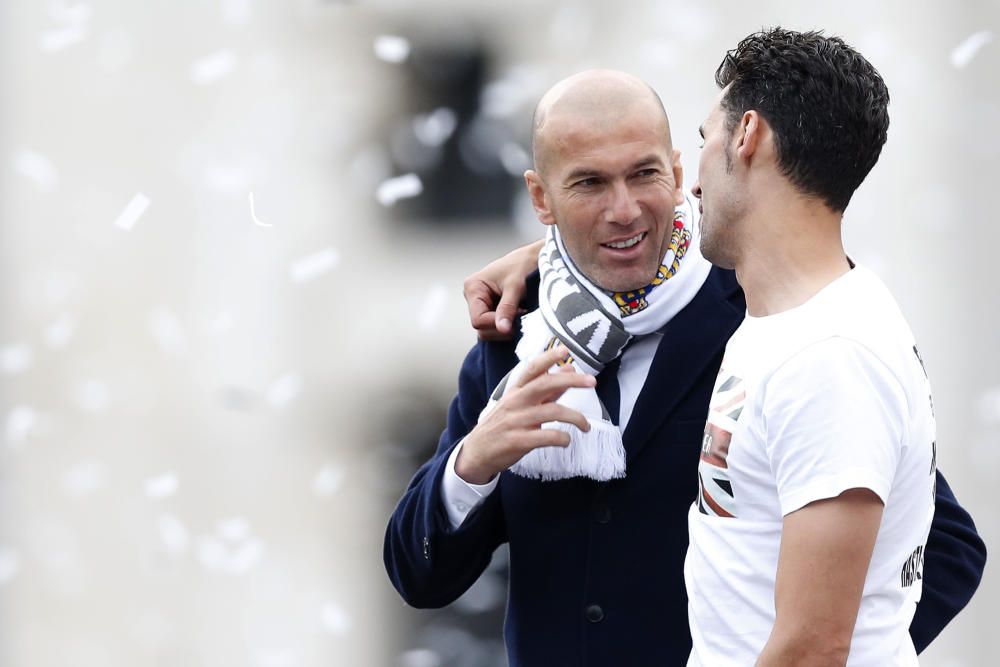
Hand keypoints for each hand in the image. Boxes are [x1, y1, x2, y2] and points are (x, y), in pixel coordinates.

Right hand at [455, 345, 595, 483]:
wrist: (477, 453)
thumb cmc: (503, 426)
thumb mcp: (519, 405)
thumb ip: (545, 390)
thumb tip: (568, 371)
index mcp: (515, 391)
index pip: (531, 369)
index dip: (548, 358)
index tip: (565, 350)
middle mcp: (515, 402)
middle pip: (544, 385)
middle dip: (570, 381)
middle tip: (592, 381)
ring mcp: (516, 421)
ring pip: (552, 412)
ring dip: (575, 417)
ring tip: (586, 426)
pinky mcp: (518, 441)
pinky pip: (546, 437)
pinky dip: (562, 438)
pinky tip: (567, 440)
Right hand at [464, 240, 543, 340]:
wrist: (535, 258)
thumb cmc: (524, 264)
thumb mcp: (515, 287)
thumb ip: (507, 308)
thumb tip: (503, 329)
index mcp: (473, 287)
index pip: (478, 320)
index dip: (496, 324)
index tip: (516, 320)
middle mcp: (474, 296)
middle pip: (481, 327)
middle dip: (502, 326)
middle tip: (520, 316)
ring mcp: (482, 303)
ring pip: (489, 329)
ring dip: (506, 326)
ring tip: (520, 312)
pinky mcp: (492, 308)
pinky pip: (496, 325)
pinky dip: (509, 324)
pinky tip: (518, 314)